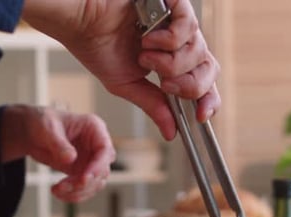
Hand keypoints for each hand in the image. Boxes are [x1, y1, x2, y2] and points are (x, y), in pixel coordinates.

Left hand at [0, 105, 115, 202]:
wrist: (31, 132)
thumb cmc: (42, 122)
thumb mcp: (47, 129)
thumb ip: (59, 143)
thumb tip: (71, 158)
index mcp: (94, 128)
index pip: (105, 150)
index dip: (98, 167)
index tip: (84, 179)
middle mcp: (96, 145)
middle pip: (102, 170)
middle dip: (85, 182)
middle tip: (66, 187)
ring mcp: (90, 160)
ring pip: (95, 183)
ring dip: (78, 191)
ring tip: (57, 190)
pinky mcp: (82, 171)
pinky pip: (84, 188)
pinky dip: (73, 194)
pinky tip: (58, 193)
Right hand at [22, 0, 220, 139]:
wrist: (81, 22)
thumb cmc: (97, 46)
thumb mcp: (127, 85)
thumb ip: (153, 106)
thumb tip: (170, 131)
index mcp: (171, 61)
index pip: (203, 82)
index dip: (208, 100)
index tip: (200, 115)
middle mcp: (179, 42)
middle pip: (209, 69)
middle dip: (188, 85)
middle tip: (164, 84)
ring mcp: (177, 22)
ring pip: (198, 51)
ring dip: (169, 62)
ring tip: (144, 55)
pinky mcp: (173, 3)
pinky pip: (189, 26)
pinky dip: (169, 39)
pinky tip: (147, 38)